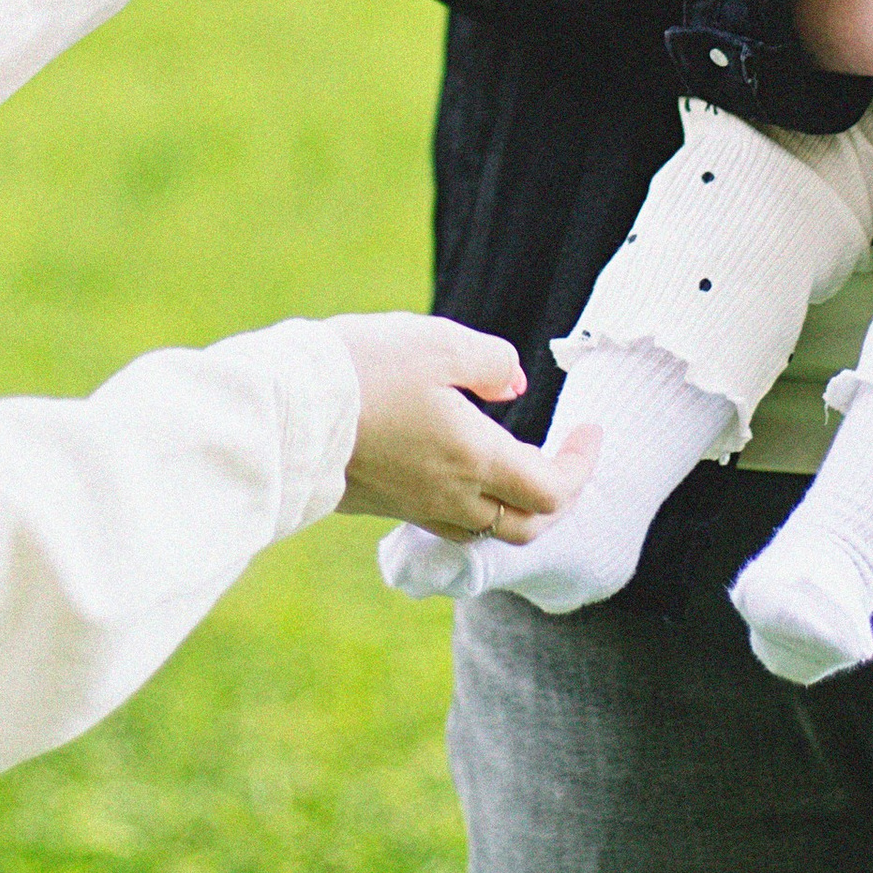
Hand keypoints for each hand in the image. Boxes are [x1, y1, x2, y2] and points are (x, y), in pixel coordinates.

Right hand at [330, 313, 601, 538]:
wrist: (280, 409)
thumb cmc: (363, 368)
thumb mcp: (439, 342)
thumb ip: (491, 363)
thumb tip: (515, 387)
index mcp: (475, 459)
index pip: (553, 490)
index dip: (582, 464)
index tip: (592, 431)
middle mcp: (449, 496)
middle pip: (525, 527)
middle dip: (557, 498)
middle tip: (565, 457)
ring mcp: (412, 507)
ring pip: (483, 530)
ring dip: (513, 506)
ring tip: (516, 464)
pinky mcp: (379, 505)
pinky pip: (442, 522)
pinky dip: (470, 505)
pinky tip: (459, 470)